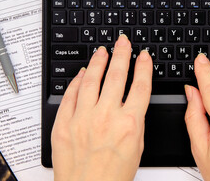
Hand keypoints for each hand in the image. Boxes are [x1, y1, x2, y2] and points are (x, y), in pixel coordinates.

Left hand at [51, 35, 152, 180]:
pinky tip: (83, 73)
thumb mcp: (137, 147)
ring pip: (92, 80)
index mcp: (129, 123)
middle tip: (123, 42)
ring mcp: (83, 118)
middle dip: (122, 54)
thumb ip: (135, 120)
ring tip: (103, 51)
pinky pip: (71, 95)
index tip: (144, 56)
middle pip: (117, 76)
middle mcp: (107, 116)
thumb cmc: (113, 176)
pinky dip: (77, 81)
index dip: (144, 67)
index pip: (141, 86)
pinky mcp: (64, 123)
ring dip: (99, 62)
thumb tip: (132, 101)